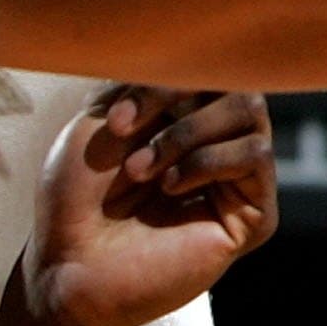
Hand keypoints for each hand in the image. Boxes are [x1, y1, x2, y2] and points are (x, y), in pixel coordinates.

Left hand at [23, 86, 278, 325]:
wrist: (69, 267)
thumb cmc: (75, 200)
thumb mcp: (100, 121)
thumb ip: (147, 80)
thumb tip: (200, 58)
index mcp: (184, 115)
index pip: (205, 65)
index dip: (163, 78)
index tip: (116, 118)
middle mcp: (217, 141)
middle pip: (235, 79)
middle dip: (178, 101)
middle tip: (131, 139)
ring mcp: (236, 179)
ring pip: (250, 113)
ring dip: (189, 134)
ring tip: (147, 172)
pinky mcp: (252, 215)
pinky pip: (257, 158)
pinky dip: (207, 162)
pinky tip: (171, 188)